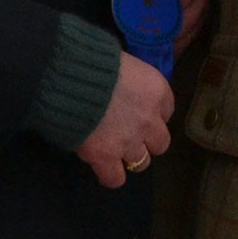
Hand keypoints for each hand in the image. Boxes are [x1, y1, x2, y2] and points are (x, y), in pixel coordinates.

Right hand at [75, 53, 172, 188]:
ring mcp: (129, 141)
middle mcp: (149, 120)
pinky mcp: (105, 157)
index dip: (152, 113)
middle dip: (146, 140)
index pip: (167, 110)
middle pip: (160, 142)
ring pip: (141, 163)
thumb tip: (123, 85)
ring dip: (129, 157)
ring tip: (113, 149)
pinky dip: (110, 175)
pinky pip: (115, 178)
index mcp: (156, 90)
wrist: (70, 78)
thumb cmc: (93, 60)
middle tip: (128, 133)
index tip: (139, 110)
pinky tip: (102, 166)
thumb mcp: (123, 61)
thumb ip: (131, 79)